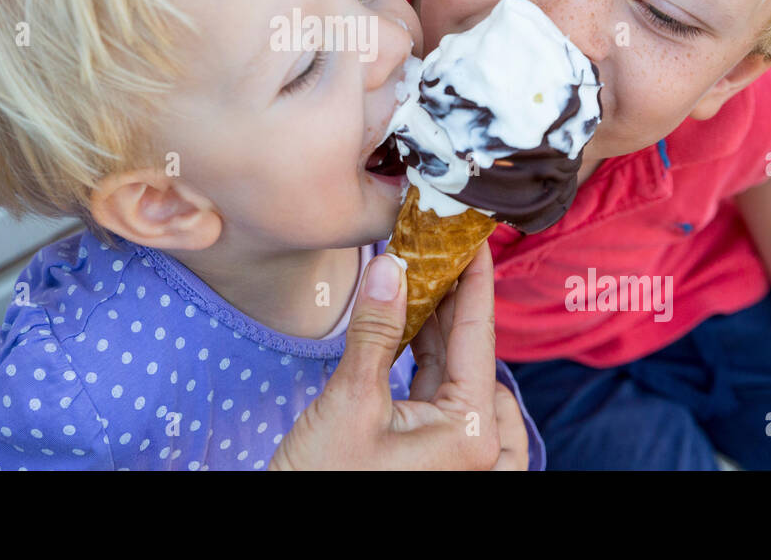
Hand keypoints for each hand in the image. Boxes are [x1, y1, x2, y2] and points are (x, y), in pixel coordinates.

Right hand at [270, 244, 516, 469]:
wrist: (292, 539)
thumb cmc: (323, 483)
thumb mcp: (350, 401)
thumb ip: (376, 332)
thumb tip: (392, 268)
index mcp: (470, 435)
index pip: (478, 337)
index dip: (476, 281)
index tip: (476, 240)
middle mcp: (475, 449)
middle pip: (474, 356)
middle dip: (451, 305)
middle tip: (432, 255)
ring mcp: (457, 459)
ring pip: (459, 378)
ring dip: (439, 334)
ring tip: (416, 288)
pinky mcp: (432, 460)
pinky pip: (442, 400)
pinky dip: (427, 363)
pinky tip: (406, 331)